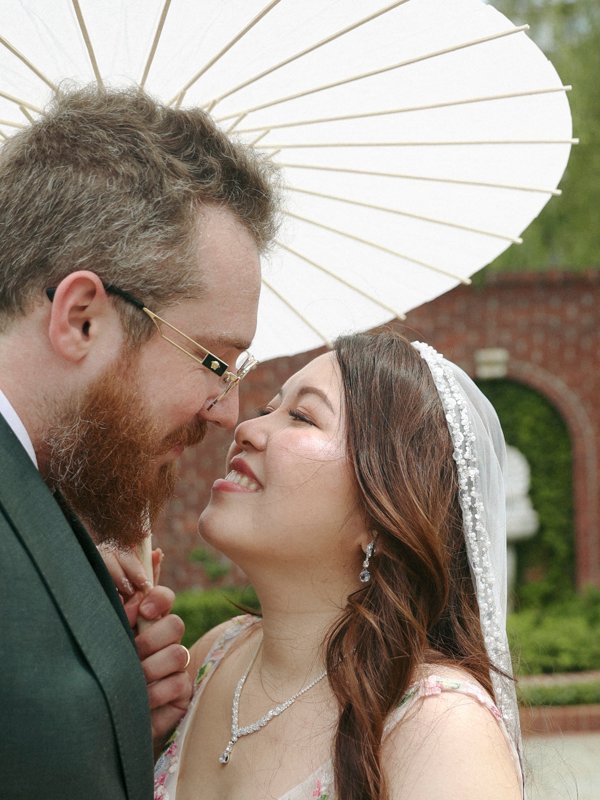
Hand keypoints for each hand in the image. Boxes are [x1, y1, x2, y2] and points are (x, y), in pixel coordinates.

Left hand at [98, 544, 191, 753]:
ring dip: (150, 670)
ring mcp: (179, 666)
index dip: (157, 600)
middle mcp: (168, 640)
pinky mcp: (183, 694)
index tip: (142, 610)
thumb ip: (126, 593)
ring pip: (179, 655)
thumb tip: (153, 550)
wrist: (105, 716)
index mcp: (149, 621)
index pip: (164, 597)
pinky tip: (142, 700)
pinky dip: (157, 694)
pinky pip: (180, 685)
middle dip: (149, 640)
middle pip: (175, 624)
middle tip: (132, 654)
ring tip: (132, 681)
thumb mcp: (110, 630)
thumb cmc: (106, 670)